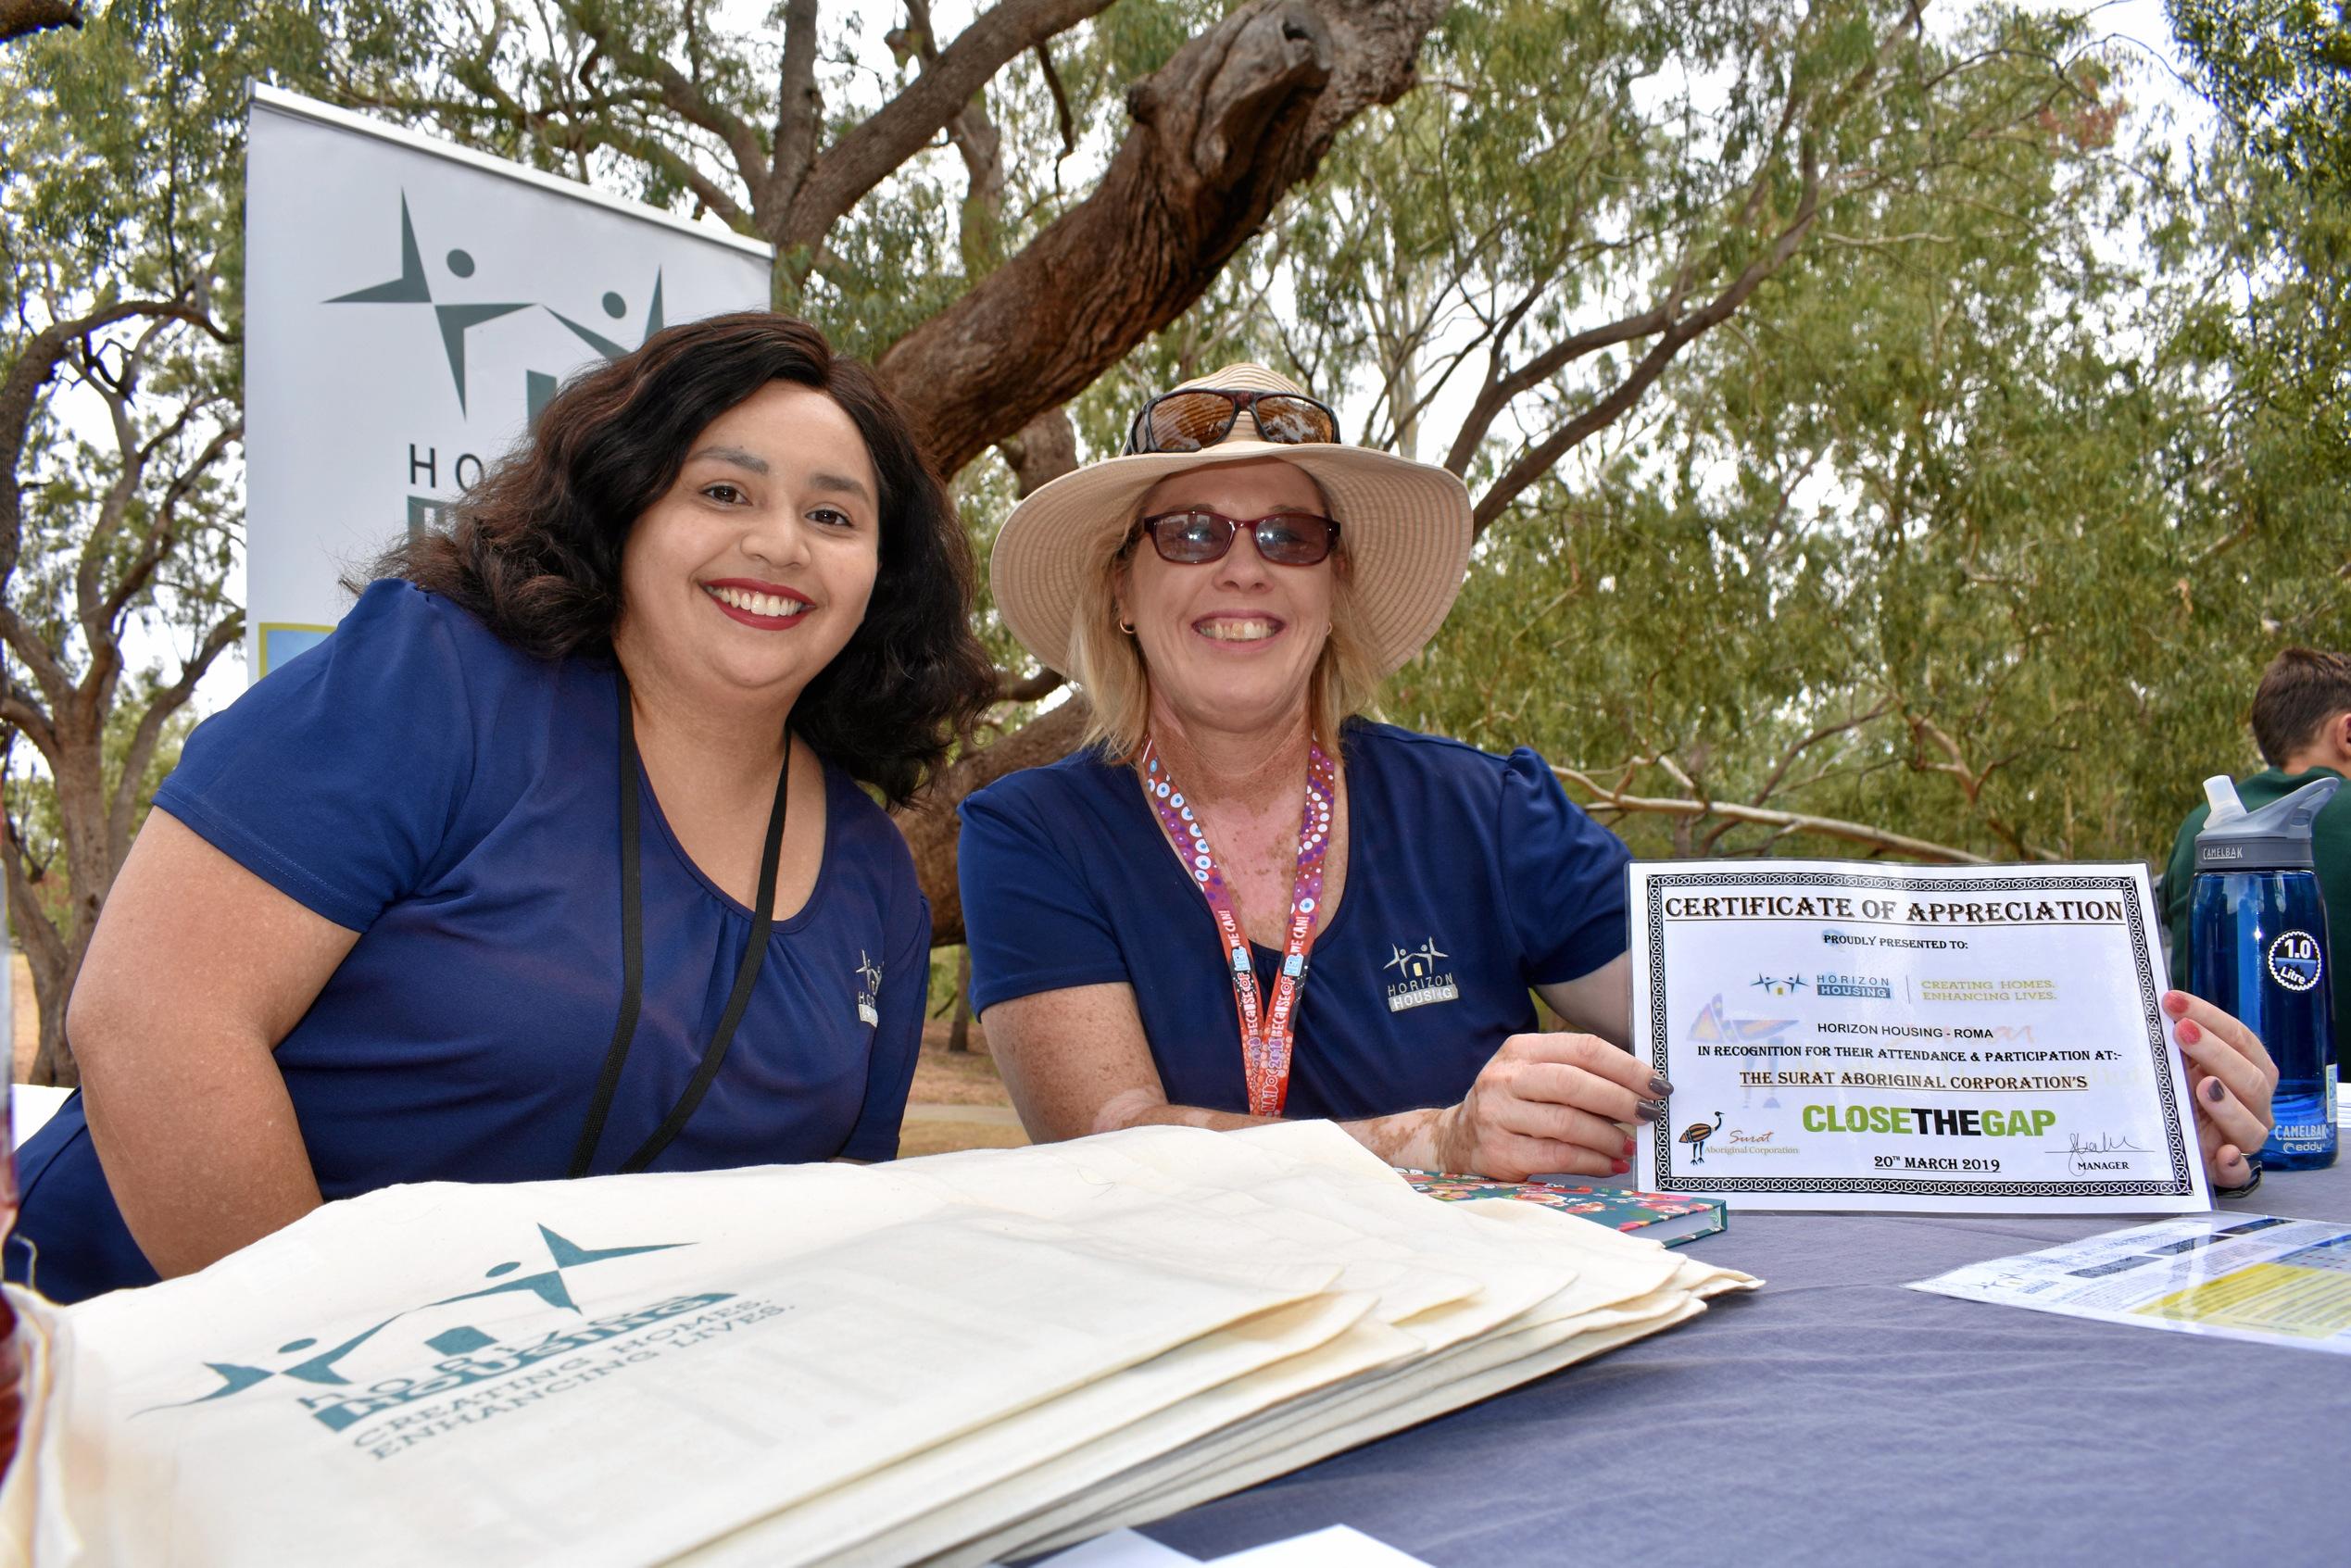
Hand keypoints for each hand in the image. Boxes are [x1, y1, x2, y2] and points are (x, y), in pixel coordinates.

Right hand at [1431, 1032, 1667, 1180]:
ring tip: (1630, 1144)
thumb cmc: (1514, 1104)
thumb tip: (1642, 1090)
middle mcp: (1505, 1077)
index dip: (1627, 1066)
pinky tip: (1610, 1164)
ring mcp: (1498, 1115)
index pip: (1583, 1049)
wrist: (1457, 1139)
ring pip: (1567, 1122)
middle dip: (1621, 1100)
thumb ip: (1579, 1075)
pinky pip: (1558, 1156)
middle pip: (1574, 1083)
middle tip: (1651, 1114)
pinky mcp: (1500, 1152)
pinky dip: (1592, 1161)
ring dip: (1609, 1136)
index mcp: (1521, 1049)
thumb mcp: (1534, 1075)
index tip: (1658, 1084)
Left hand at [2164, 990, 2276, 1190]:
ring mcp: (2241, 1138)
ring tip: (2204, 1085)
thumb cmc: (2175, 1089)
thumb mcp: (2177, 1062)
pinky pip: (2238, 1173)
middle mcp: (2253, 1104)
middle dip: (2215, 1052)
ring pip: (2251, 1126)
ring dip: (2228, 1105)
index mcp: (2247, 1070)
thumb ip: (2174, 1040)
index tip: (2172, 1001)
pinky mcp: (2226, 1169)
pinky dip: (2233, 1165)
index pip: (2240, 1040)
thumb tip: (2155, 1003)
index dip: (2210, 1018)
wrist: (2171, 1139)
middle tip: (2182, 1031)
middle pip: (2250, 1079)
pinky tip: (2222, 1154)